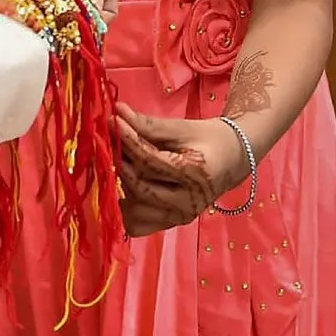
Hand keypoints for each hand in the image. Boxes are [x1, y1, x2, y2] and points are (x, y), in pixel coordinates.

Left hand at [116, 103, 248, 236]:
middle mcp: (188, 203)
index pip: (149, 161)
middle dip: (118, 162)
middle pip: (140, 187)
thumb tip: (117, 110)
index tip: (111, 120)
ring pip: (135, 212)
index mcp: (196, 175)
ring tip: (111, 161)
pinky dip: (123, 208)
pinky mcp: (171, 223)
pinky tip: (118, 184)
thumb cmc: (206, 139)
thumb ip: (149, 124)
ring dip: (118, 187)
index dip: (127, 140)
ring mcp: (180, 217)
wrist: (230, 159)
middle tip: (105, 139)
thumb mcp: (181, 127)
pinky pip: (138, 224)